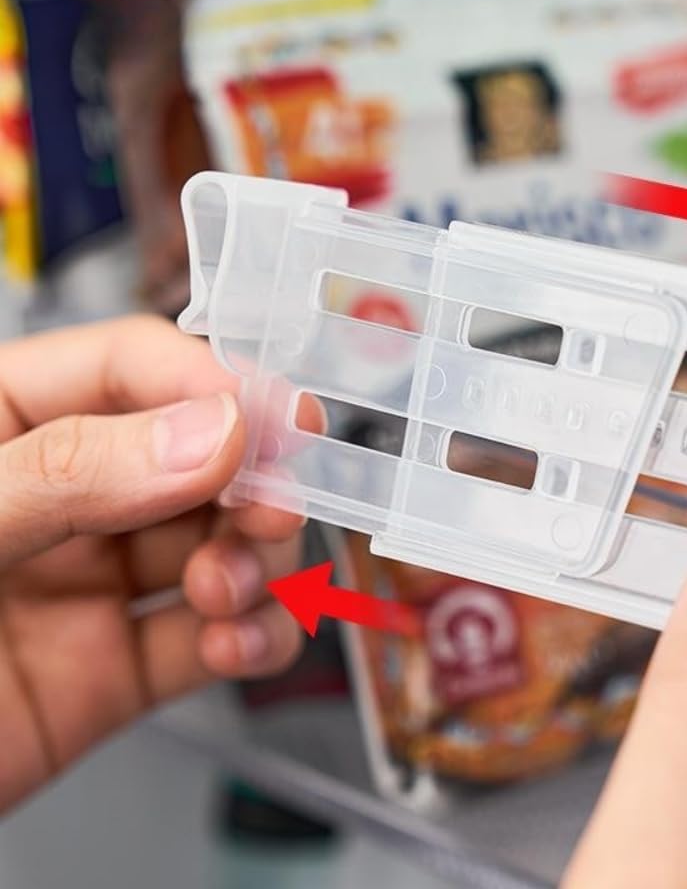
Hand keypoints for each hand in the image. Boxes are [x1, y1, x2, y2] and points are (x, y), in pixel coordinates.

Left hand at [0, 316, 309, 812]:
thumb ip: (69, 474)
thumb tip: (209, 432)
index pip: (125, 369)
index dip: (211, 383)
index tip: (278, 419)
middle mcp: (53, 500)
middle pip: (195, 456)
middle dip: (250, 480)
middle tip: (274, 505)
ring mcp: (86, 586)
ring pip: (218, 546)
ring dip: (253, 563)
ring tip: (228, 588)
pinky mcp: (112, 671)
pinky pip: (210, 639)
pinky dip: (251, 637)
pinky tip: (236, 642)